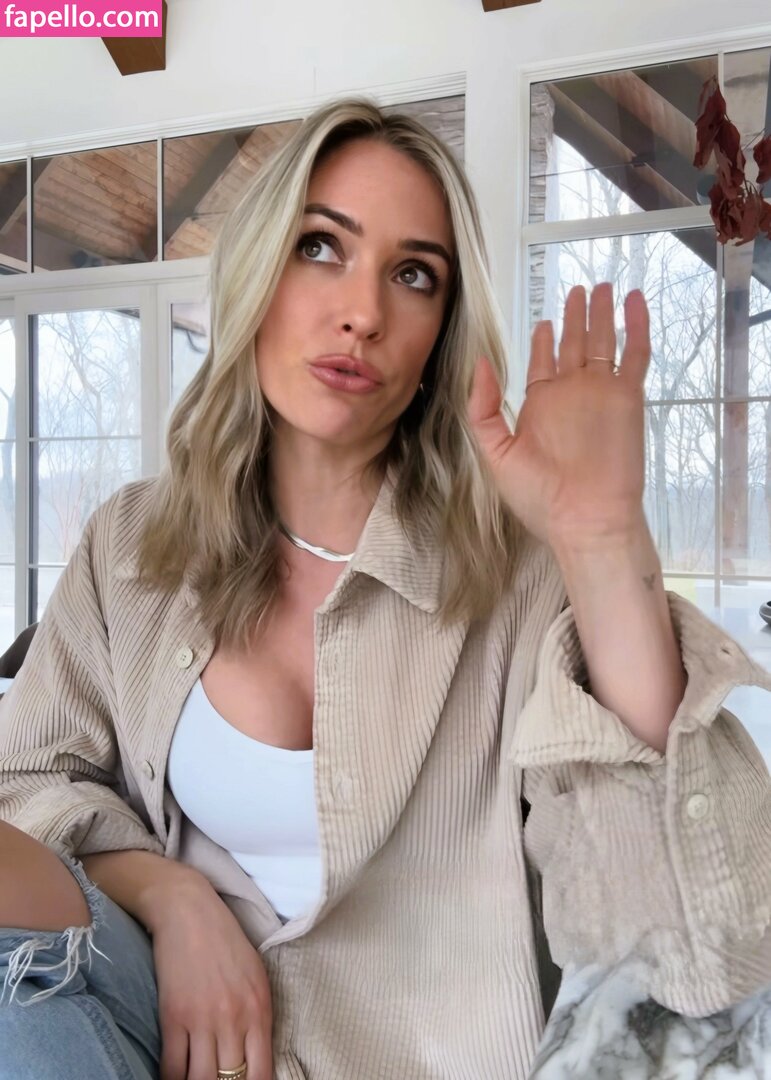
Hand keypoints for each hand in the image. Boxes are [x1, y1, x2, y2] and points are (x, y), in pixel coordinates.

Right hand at [149, 876, 272, 1079]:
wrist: (189, 911)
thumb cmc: (226, 941)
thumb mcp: (256, 976)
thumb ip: (258, 1017)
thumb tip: (256, 1057)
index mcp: (259, 1009)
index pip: (261, 1073)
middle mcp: (234, 1019)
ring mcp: (203, 1020)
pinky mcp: (173, 1016)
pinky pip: (172, 1067)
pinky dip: (172, 1079)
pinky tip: (174, 1078)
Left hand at [467, 283, 650, 546]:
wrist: (585, 521)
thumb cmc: (539, 499)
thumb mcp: (495, 452)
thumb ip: (482, 408)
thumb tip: (480, 364)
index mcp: (541, 406)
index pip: (543, 363)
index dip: (544, 339)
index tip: (544, 321)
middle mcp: (571, 395)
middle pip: (574, 344)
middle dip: (575, 317)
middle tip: (578, 290)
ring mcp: (601, 393)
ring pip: (603, 342)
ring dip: (603, 314)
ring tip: (604, 286)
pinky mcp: (627, 398)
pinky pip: (635, 354)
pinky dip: (636, 326)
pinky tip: (634, 301)